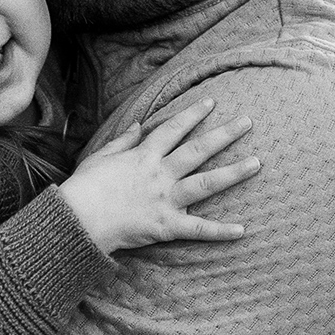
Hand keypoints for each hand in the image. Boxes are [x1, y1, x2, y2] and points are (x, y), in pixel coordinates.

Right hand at [57, 96, 259, 255]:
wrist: (78, 219)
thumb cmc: (84, 188)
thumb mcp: (100, 156)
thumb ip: (124, 140)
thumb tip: (140, 124)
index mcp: (144, 156)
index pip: (173, 129)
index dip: (193, 114)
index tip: (211, 102)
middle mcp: (160, 174)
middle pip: (198, 150)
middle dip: (224, 134)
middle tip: (248, 122)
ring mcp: (165, 199)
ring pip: (206, 183)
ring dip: (233, 173)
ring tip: (256, 163)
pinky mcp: (166, 226)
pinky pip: (198, 229)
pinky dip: (220, 231)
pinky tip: (242, 230)